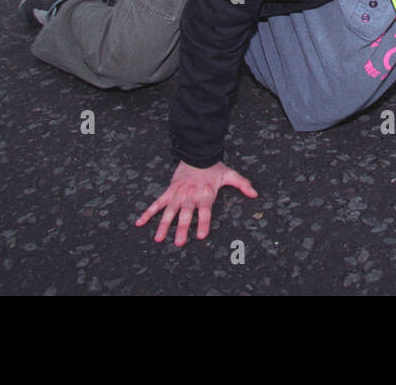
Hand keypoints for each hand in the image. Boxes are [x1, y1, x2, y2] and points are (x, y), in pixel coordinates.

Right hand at [135, 160, 256, 245]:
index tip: (201, 236)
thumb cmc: (213, 167)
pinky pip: (157, 203)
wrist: (197, 152)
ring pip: (169, 211)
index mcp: (205, 194)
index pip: (205, 212)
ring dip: (163, 225)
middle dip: (182, 229)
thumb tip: (255, 194)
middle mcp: (190, 195)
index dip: (204, 224)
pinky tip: (140, 222)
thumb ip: (242, 185)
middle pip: (185, 215)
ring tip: (158, 238)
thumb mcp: (230, 175)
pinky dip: (148, 212)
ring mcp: (178, 194)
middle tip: (178, 243)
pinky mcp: (169, 190)